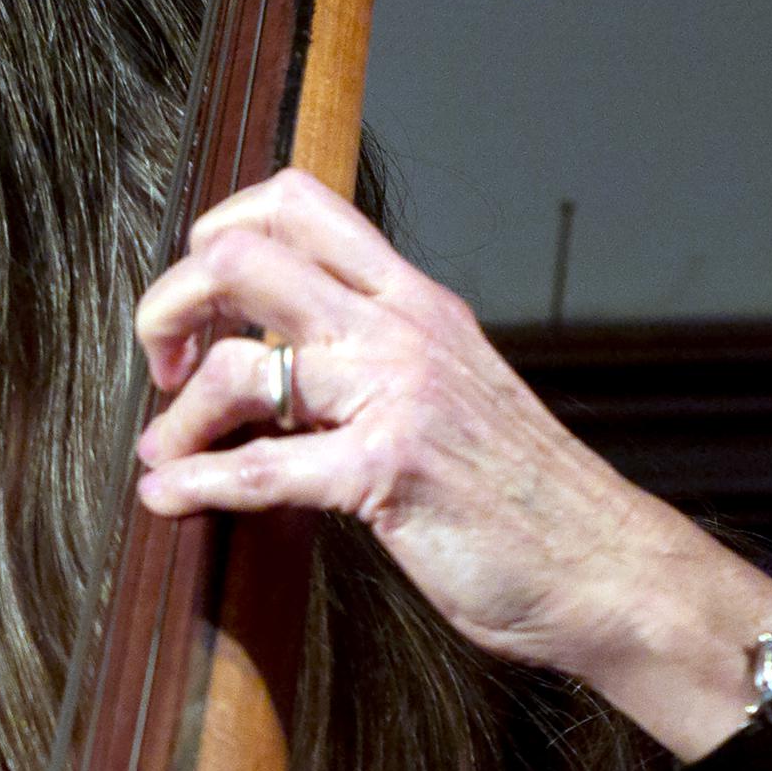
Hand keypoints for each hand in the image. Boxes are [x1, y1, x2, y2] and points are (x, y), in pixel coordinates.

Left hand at [132, 168, 758, 684]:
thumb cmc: (518, 487)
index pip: (294, 203)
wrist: (607, 566)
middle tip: (165, 365)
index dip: (217, 235)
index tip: (202, 305)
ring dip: (179, 413)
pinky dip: (195, 483)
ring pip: (240, 363)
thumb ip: (371, 351)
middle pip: (241, 258)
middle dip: (170, 306)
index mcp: (411, 298)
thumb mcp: (447, 383)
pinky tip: (166, 496)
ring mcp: (394, 395)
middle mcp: (399, 327)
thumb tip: (270, 349)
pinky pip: (261, 468)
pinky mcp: (386, 472)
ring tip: (164, 449)